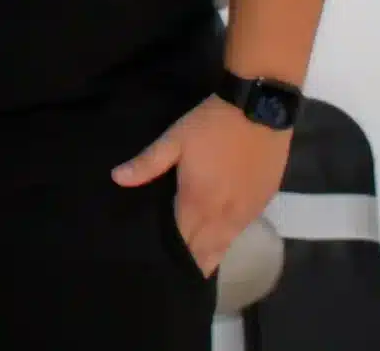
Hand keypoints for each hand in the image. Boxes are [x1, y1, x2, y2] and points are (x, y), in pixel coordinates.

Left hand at [111, 96, 291, 275]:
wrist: (258, 108)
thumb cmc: (211, 124)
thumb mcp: (174, 139)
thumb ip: (147, 163)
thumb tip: (116, 179)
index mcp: (199, 201)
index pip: (184, 241)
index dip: (174, 256)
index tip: (161, 266)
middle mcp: (224, 214)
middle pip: (207, 250)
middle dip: (192, 261)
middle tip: (176, 270)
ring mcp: (247, 210)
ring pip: (227, 243)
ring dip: (212, 254)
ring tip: (197, 264)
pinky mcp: (264, 201)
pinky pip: (243, 230)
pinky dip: (229, 238)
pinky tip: (220, 239)